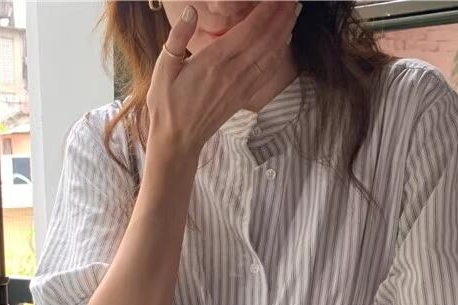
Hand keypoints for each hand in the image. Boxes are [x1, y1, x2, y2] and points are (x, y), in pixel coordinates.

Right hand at [146, 1, 298, 158]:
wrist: (177, 140)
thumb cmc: (167, 104)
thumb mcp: (164, 68)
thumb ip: (177, 37)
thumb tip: (190, 10)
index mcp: (213, 61)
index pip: (248, 31)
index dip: (266, 11)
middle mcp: (232, 73)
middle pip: (265, 40)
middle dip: (281, 17)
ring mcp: (240, 87)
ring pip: (269, 55)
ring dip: (284, 33)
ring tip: (294, 13)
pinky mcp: (243, 97)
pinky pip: (265, 73)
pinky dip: (278, 55)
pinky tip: (283, 43)